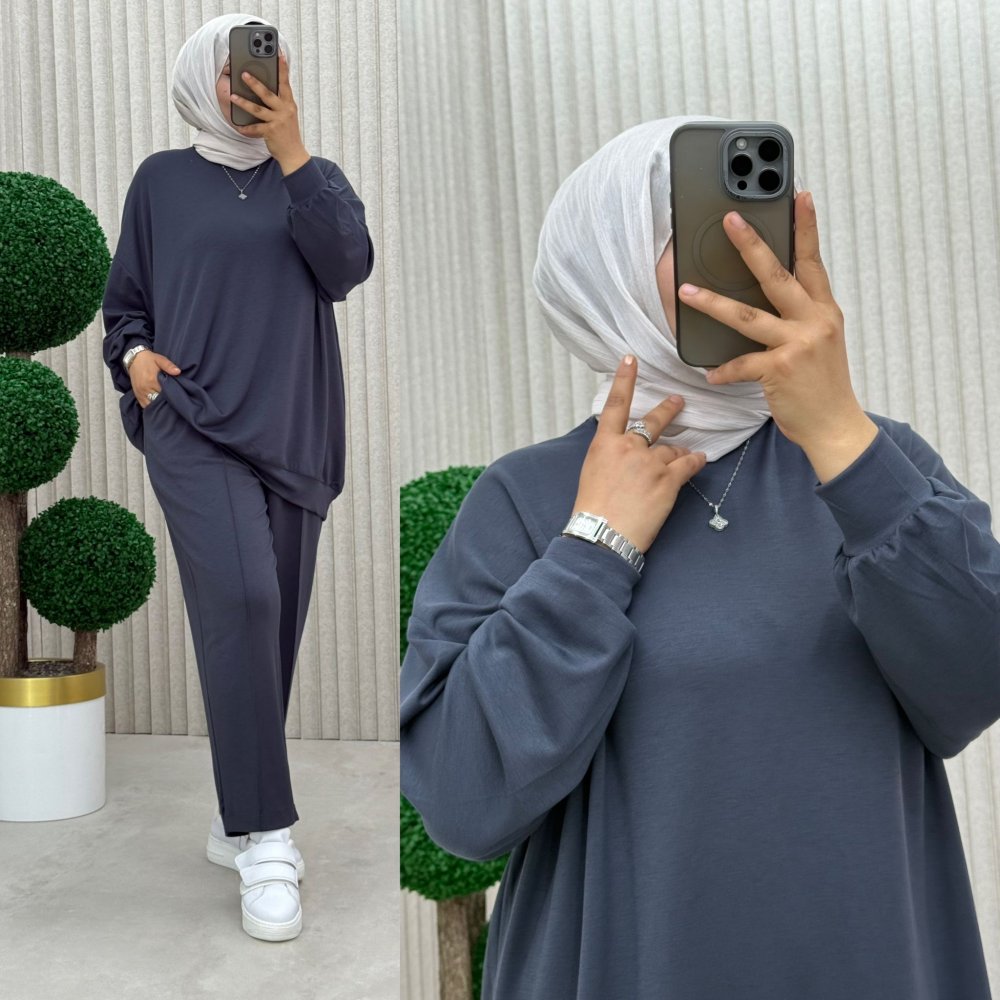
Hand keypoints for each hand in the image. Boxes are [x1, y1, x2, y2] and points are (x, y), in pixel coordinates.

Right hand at [129, 351, 179, 408]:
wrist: (134, 359)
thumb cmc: (149, 360)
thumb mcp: (160, 359)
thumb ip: (169, 366)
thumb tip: (178, 372)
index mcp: (152, 380)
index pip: (165, 392)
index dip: (172, 395)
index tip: (178, 395)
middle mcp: (145, 388)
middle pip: (158, 400)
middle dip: (166, 401)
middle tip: (173, 400)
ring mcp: (140, 393)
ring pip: (152, 404)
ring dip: (158, 405)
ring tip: (166, 404)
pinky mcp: (137, 395)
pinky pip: (145, 406)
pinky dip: (151, 407)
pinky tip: (157, 405)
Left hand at [229, 50, 305, 163]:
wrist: (294, 154)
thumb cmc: (288, 133)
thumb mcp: (288, 114)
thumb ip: (280, 102)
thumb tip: (265, 88)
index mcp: (289, 104)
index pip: (285, 83)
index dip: (283, 68)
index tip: (279, 54)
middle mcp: (285, 111)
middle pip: (268, 94)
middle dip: (255, 83)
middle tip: (243, 74)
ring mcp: (278, 121)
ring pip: (258, 109)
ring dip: (244, 102)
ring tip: (233, 96)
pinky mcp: (271, 132)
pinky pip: (255, 128)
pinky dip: (246, 128)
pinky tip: (238, 126)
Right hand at [571, 356, 706, 553]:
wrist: (602, 535)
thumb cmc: (593, 510)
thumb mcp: (592, 473)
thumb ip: (610, 455)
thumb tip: (625, 452)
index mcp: (604, 444)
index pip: (616, 405)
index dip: (624, 380)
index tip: (630, 360)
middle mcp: (628, 447)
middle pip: (653, 421)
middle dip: (668, 410)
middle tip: (679, 402)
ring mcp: (650, 462)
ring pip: (672, 449)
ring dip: (677, 454)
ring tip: (683, 457)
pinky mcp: (668, 480)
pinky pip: (688, 464)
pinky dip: (695, 461)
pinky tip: (699, 460)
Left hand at [677, 191, 869, 451]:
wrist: (836, 426)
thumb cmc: (823, 387)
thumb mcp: (821, 343)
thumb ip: (801, 318)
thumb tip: (769, 300)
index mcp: (824, 311)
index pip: (814, 261)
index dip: (806, 228)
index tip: (799, 196)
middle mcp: (815, 321)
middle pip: (777, 275)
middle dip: (751, 245)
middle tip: (731, 220)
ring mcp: (798, 343)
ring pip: (747, 315)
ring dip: (713, 303)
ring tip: (687, 291)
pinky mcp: (781, 369)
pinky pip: (741, 364)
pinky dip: (724, 370)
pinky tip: (711, 374)